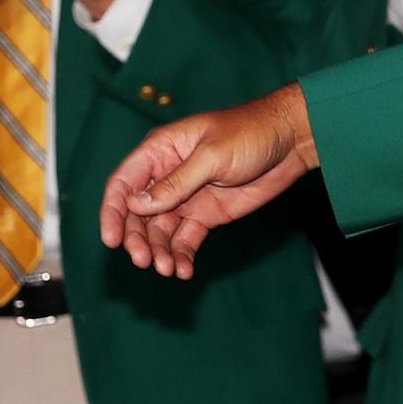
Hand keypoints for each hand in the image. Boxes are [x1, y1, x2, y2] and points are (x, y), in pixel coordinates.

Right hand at [100, 83, 316, 278]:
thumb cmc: (250, 133)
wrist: (291, 141)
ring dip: (159, 251)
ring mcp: (185, 197)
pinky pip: (185, 239)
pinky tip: (183, 270)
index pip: (123, 184)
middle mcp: (166, 176)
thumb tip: (136, 205)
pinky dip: (181, 254)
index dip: (113, 212)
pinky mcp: (205, 214)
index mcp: (160, 151)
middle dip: (137, 239)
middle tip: (143, 260)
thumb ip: (176, 182)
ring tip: (167, 269)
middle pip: (137, 214)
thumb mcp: (212, 156)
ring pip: (159, 231)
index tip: (111, 240)